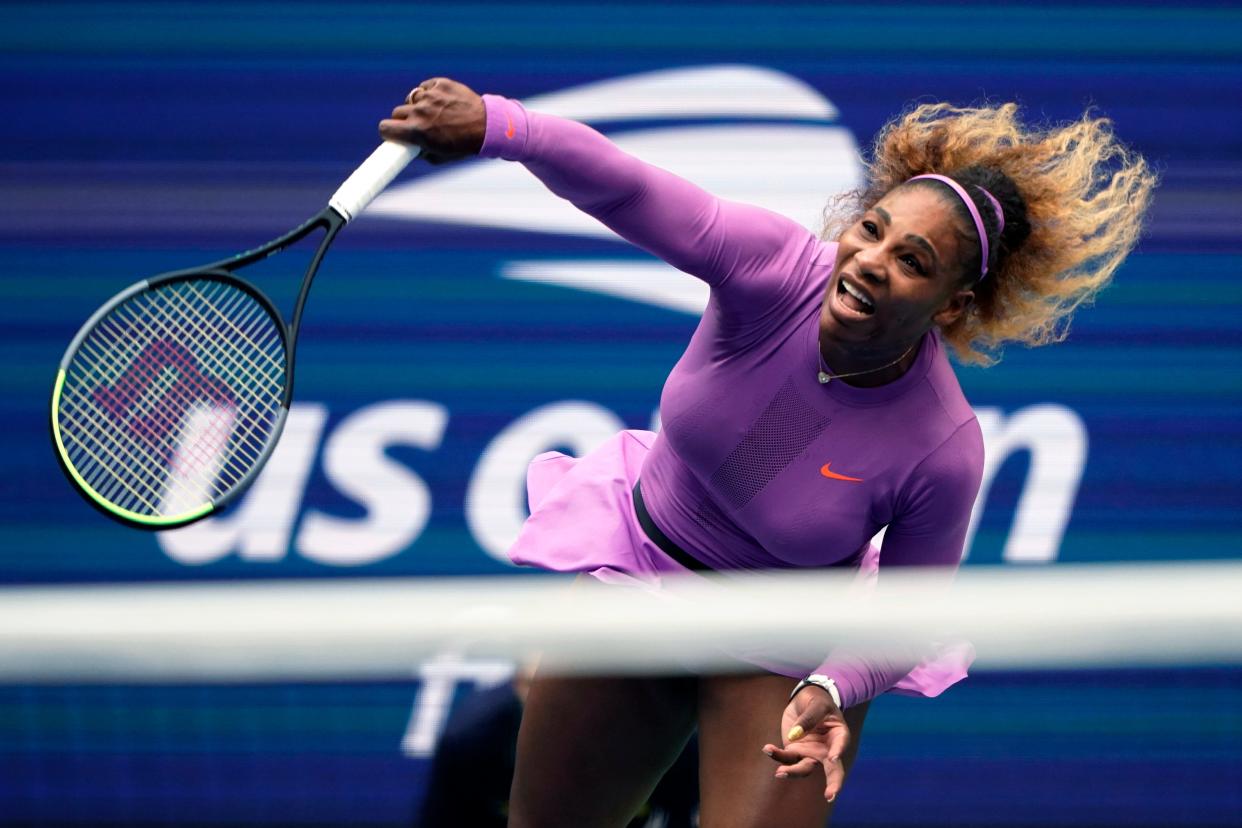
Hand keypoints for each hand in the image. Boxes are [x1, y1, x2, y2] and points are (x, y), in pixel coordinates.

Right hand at [379, 77, 485, 163]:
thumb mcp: (439, 156)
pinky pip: (425, 87)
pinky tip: (440, 102)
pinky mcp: (440, 84)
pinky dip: (429, 93)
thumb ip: (420, 152)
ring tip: (434, 113)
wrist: (487, 126)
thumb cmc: (463, 145)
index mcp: (417, 131)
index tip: (393, 133)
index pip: (385, 127)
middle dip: (403, 119)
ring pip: (412, 98)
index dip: (388, 131)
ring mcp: (430, 96)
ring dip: (418, 105)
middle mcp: (420, 112)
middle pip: (397, 112)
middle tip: (416, 124)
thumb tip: (410, 147)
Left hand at [762, 685, 850, 802]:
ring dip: (793, 772)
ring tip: (780, 773)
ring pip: (804, 768)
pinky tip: (767, 749)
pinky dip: (776, 755)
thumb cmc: (817, 701)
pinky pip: (786, 758)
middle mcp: (827, 750)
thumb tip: (794, 736)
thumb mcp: (816, 704)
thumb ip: (808, 718)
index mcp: (839, 735)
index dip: (837, 752)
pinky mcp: (795, 751)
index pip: (840, 745)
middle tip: (830, 796)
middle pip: (832, 770)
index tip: (833, 758)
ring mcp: (810, 753)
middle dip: (832, 784)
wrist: (805, 700)